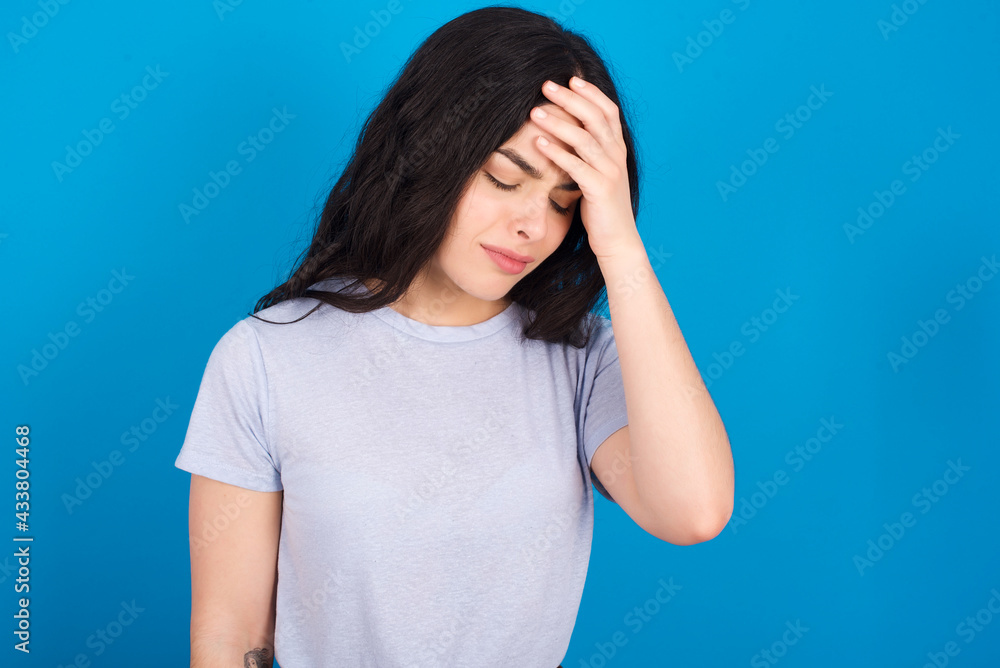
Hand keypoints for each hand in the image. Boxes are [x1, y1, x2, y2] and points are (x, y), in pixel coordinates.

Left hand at [531, 76, 640, 260]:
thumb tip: (565, 134)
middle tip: (546, 85)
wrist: (617, 241)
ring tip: (534, 111)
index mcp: (618, 149)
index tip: (571, 78)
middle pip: (595, 117)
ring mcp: (610, 171)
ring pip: (584, 138)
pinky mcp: (599, 189)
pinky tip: (539, 142)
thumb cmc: (601, 209)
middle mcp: (617, 156)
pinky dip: (557, 151)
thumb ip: (587, 154)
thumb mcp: (597, 174)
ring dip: (558, 122)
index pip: (608, 111)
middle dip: (570, 99)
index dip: (591, 93)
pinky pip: (576, 165)